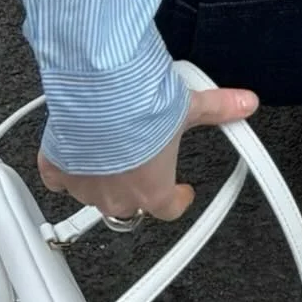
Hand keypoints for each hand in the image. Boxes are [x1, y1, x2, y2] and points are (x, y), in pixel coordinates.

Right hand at [36, 85, 258, 223]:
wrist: (101, 92)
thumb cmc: (144, 106)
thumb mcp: (191, 106)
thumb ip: (219, 108)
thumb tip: (245, 103)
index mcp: (153, 190)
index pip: (168, 209)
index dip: (176, 199)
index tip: (180, 191)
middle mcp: (118, 196)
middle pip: (128, 204)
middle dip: (135, 187)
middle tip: (141, 161)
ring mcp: (85, 186)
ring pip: (94, 193)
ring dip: (103, 177)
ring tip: (110, 148)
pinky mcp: (57, 170)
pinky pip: (59, 179)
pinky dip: (65, 168)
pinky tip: (73, 152)